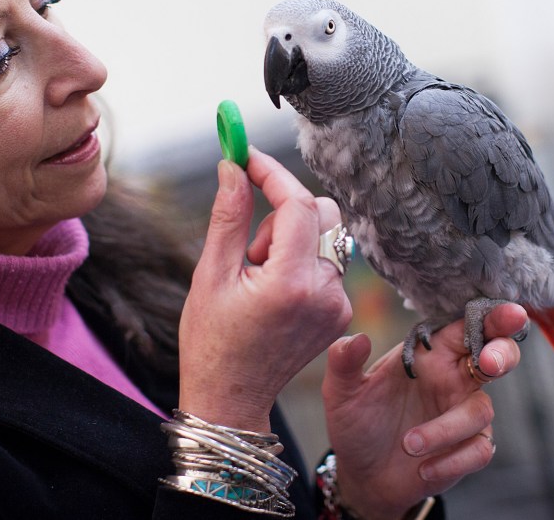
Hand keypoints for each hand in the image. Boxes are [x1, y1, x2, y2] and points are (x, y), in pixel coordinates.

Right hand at [178, 147, 352, 431]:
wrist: (231, 398)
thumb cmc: (212, 340)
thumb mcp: (211, 275)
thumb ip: (229, 216)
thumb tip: (233, 165)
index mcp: (290, 283)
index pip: (297, 204)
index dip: (271, 173)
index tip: (244, 155)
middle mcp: (325, 292)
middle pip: (322, 212)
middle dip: (284, 210)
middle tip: (250, 244)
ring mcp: (339, 305)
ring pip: (326, 235)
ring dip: (291, 239)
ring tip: (257, 276)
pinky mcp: (342, 313)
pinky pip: (329, 262)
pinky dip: (302, 261)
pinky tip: (274, 292)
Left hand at [322, 303, 527, 519]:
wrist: (361, 475)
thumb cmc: (357, 423)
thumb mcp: (341, 392)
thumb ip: (344, 361)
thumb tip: (357, 338)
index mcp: (430, 355)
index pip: (467, 327)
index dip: (492, 317)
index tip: (510, 313)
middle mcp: (453, 380)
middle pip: (498, 356)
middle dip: (502, 353)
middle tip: (488, 363)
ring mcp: (462, 414)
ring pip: (480, 411)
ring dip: (445, 429)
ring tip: (408, 444)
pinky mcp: (466, 450)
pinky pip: (479, 450)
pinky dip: (452, 460)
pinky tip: (423, 468)